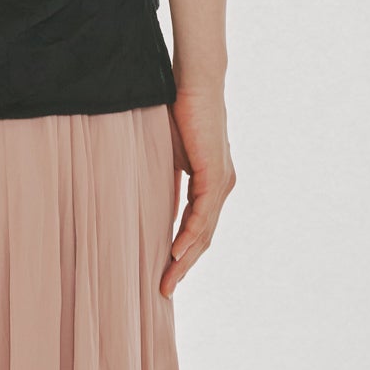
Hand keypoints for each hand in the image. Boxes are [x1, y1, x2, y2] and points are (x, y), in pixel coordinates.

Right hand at [161, 85, 235, 298]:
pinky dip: (189, 236)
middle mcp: (222, 185)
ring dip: (185, 258)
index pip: (197, 225)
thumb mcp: (168, 152)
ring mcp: (221, 182)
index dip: (181, 250)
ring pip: (204, 231)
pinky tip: (175, 253)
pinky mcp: (215, 174)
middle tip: (164, 288)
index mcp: (212, 181)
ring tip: (166, 280)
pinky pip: (202, 214)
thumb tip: (148, 197)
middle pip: (203, 236)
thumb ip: (166, 177)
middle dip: (183, 265)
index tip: (164, 270)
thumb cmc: (178, 110)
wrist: (194, 81)